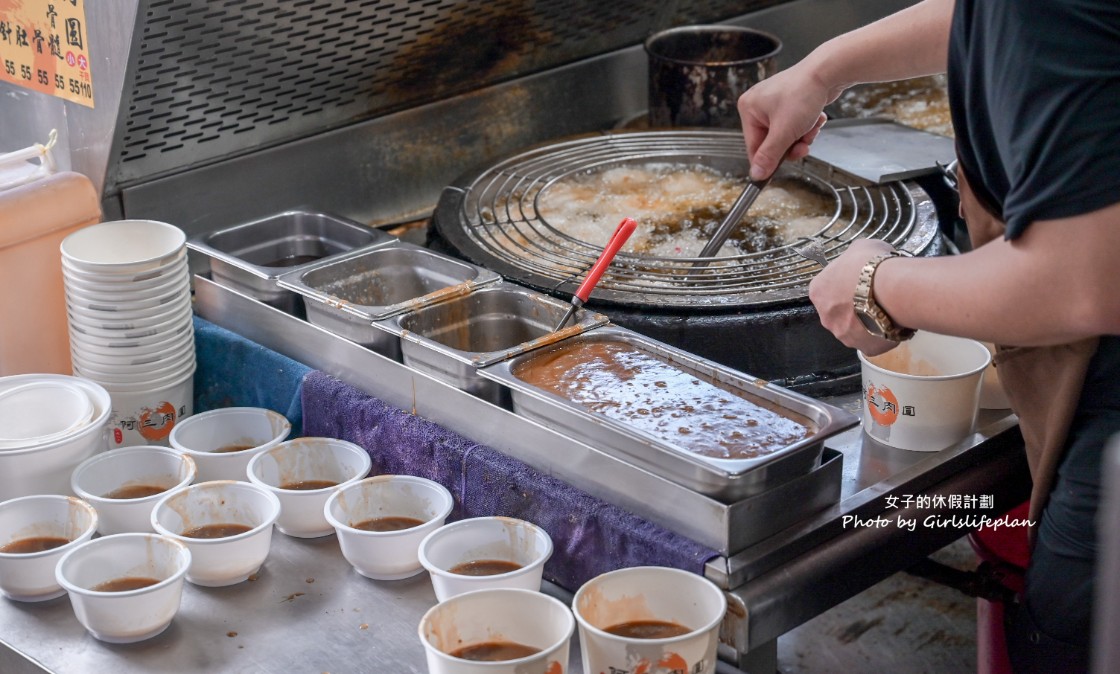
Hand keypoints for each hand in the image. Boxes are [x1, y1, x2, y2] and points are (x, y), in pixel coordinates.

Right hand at [737, 63, 834, 179]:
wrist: (828, 71)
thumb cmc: (803, 94)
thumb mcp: (784, 132)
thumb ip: (769, 156)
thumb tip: (756, 174)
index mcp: (749, 109)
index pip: (753, 147)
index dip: (768, 160)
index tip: (777, 172)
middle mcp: (758, 105)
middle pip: (771, 142)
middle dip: (791, 145)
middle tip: (803, 146)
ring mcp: (775, 103)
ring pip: (786, 135)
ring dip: (801, 137)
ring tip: (812, 128)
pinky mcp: (790, 102)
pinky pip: (795, 125)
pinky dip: (806, 127)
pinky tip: (816, 119)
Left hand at [808, 238, 900, 355]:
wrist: (890, 289)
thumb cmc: (871, 265)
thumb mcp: (860, 247)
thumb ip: (855, 256)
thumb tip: (863, 257)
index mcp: (818, 290)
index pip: (830, 288)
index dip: (848, 283)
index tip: (862, 280)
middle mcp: (826, 316)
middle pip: (840, 311)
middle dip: (856, 305)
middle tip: (875, 295)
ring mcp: (844, 335)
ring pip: (856, 328)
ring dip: (869, 320)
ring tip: (888, 309)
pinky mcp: (865, 348)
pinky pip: (873, 341)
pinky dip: (883, 334)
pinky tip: (894, 323)